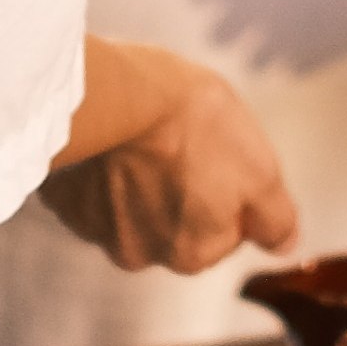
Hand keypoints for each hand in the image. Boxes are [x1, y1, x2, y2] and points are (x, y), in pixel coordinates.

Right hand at [41, 57, 298, 273]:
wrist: (111, 91)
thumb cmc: (191, 123)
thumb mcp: (259, 168)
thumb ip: (275, 218)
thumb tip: (285, 247)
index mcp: (194, 252)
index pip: (224, 231)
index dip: (226, 188)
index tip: (218, 153)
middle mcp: (142, 254)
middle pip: (174, 224)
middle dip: (180, 189)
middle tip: (179, 141)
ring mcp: (95, 229)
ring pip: (129, 207)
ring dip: (138, 180)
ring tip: (141, 135)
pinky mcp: (61, 200)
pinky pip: (89, 189)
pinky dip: (101, 170)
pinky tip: (110, 138)